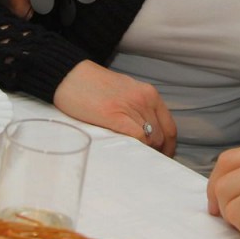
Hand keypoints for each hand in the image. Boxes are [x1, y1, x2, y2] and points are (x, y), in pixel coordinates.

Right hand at [53, 60, 176, 155]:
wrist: (70, 75)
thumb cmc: (94, 86)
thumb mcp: (125, 92)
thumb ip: (138, 108)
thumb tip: (147, 133)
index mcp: (149, 94)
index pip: (169, 127)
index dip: (169, 147)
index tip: (162, 158)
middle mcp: (144, 99)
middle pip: (161, 136)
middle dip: (156, 152)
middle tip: (145, 163)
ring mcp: (130, 107)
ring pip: (151, 139)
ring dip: (145, 152)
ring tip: (135, 160)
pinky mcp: (114, 115)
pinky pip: (137, 136)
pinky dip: (137, 147)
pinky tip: (129, 153)